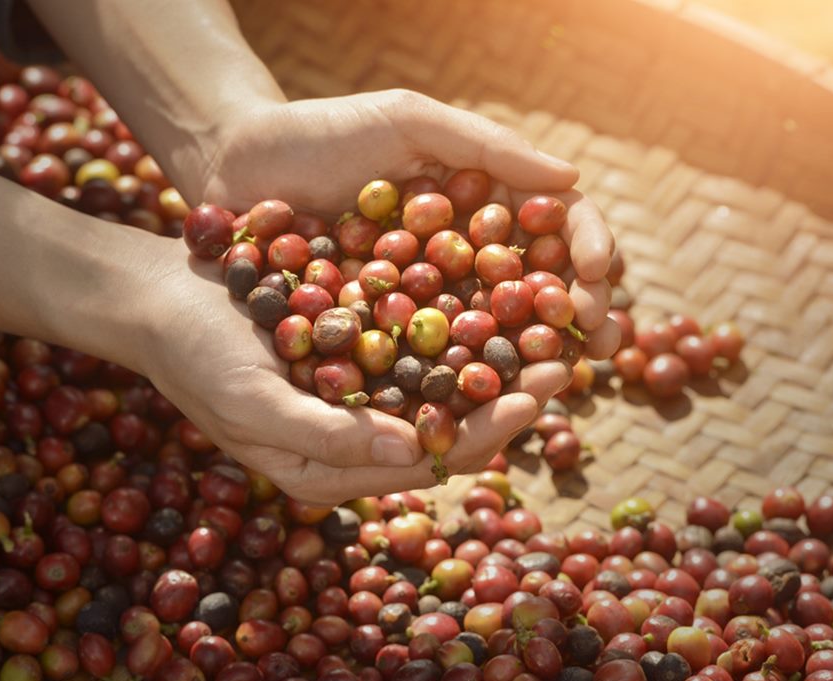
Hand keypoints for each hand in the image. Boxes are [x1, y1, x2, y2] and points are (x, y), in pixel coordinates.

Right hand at [132, 245, 572, 505]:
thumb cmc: (193, 356)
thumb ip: (328, 435)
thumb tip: (414, 455)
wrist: (155, 298)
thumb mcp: (251, 401)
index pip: (426, 464)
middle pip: (447, 431)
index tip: (536, 398)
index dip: (485, 434)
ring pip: (441, 390)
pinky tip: (498, 296)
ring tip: (550, 331)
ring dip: (494, 364)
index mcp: (329, 471)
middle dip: (507, 399)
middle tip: (566, 362)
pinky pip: (419, 349)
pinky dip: (459, 331)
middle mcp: (351, 441)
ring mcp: (354, 397)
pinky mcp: (353, 351)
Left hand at [195, 90, 621, 359]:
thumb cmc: (321, 133)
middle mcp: (465, 259)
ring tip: (554, 382)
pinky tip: (480, 406)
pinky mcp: (381, 340)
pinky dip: (458, 388)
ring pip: (493, 339)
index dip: (586, 254)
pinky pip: (427, 368)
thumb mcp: (405, 122)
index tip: (593, 279)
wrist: (233, 167)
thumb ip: (484, 146)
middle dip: (578, 319)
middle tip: (598, 345)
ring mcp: (425, 303)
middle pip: (539, 292)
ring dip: (531, 364)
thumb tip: (574, 181)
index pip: (557, 229)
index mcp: (484, 205)